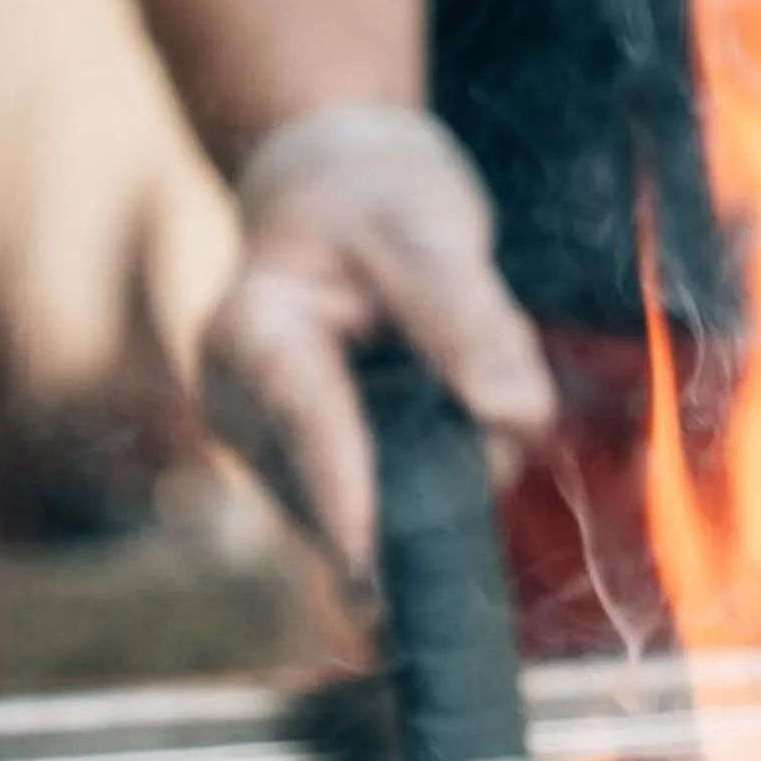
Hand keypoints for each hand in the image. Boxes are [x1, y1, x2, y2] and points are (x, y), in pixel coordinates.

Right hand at [203, 105, 555, 601]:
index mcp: (252, 331)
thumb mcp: (425, 228)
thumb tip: (517, 419)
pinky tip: (446, 404)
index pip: (306, 422)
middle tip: (509, 398)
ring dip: (449, 462)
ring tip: (469, 372)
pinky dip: (440, 463)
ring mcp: (272, 450)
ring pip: (381, 504)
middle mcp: (243, 405)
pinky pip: (392, 498)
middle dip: (440, 469)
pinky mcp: (309, 473)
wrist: (327, 190)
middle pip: (349, 483)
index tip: (369, 571)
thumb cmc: (370, 198)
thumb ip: (470, 319)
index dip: (342, 498)